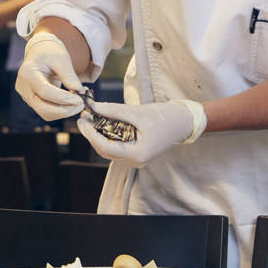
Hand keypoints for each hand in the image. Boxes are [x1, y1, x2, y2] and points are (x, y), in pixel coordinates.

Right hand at [15, 33, 85, 121]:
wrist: (39, 53)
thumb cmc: (50, 53)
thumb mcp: (61, 58)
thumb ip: (69, 75)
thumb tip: (79, 92)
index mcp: (28, 73)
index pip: (45, 91)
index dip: (63, 98)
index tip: (80, 99)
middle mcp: (23, 87)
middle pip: (42, 108)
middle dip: (64, 110)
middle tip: (81, 106)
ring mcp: (25, 96)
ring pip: (45, 113)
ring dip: (63, 112)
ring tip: (77, 103)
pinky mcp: (31, 101)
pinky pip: (46, 112)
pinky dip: (59, 111)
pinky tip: (70, 103)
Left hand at [77, 99, 202, 166]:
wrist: (185, 121)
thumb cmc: (166, 117)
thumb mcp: (138, 112)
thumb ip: (114, 111)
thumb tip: (93, 107)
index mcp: (138, 155)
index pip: (106, 148)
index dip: (91, 134)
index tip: (83, 119)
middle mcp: (136, 161)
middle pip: (105, 150)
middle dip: (92, 133)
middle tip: (84, 116)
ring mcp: (136, 158)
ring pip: (110, 149)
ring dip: (98, 134)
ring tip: (91, 117)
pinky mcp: (136, 151)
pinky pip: (117, 145)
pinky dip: (108, 134)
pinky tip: (103, 121)